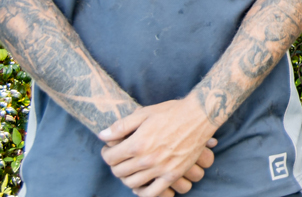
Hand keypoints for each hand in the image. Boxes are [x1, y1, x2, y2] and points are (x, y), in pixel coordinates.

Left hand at [99, 96, 218, 196]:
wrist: (200, 116)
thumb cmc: (171, 112)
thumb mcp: (144, 113)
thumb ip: (121, 126)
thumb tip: (101, 136)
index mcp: (137, 143)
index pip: (110, 158)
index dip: (106, 153)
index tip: (110, 149)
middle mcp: (147, 159)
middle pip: (119, 172)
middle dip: (115, 165)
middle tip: (120, 158)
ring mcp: (161, 169)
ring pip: (132, 184)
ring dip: (127, 178)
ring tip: (131, 169)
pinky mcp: (173, 175)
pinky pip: (152, 193)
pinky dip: (143, 192)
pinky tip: (143, 183)